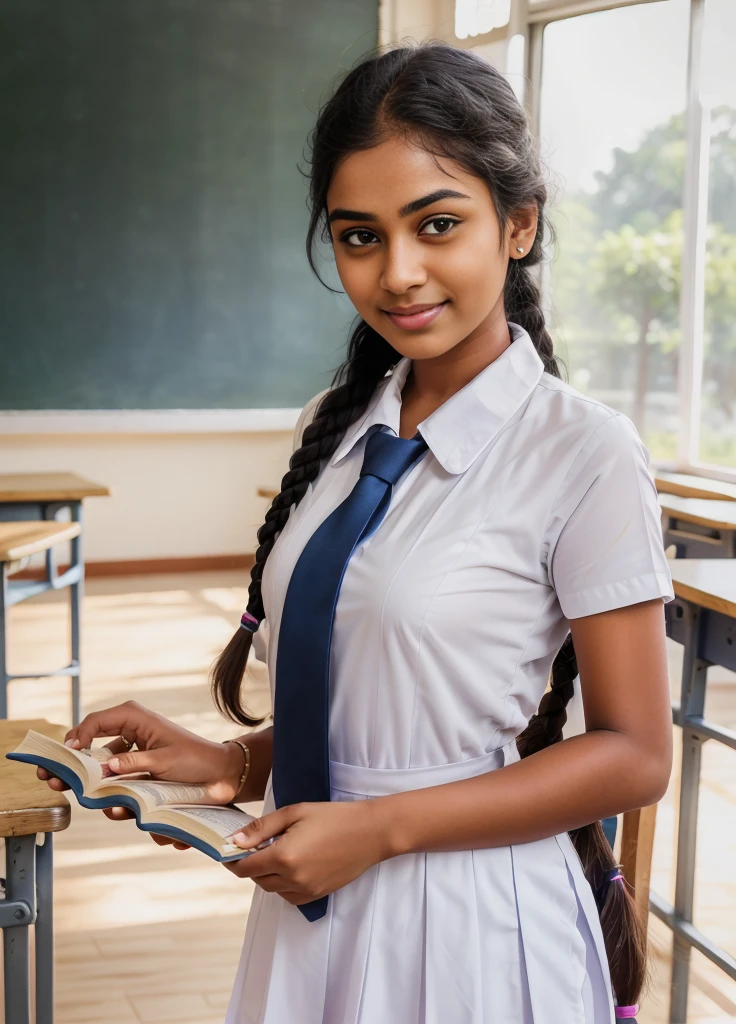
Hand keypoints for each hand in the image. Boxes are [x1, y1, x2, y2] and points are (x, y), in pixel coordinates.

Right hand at [36, 700, 244, 830]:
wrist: (219, 775)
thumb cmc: (195, 759)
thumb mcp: (163, 758)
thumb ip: (133, 763)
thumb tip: (104, 769)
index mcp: (134, 719)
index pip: (95, 722)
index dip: (77, 737)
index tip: (65, 754)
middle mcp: (128, 733)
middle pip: (89, 745)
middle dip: (69, 763)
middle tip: (50, 778)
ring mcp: (131, 755)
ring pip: (99, 768)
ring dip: (89, 784)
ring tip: (79, 794)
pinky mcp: (135, 773)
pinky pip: (115, 784)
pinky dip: (112, 796)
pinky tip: (116, 808)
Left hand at [223, 799, 387, 904]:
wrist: (370, 832)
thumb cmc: (334, 816)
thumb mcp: (296, 812)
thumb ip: (263, 827)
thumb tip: (236, 840)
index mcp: (284, 856)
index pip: (245, 867)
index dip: (233, 860)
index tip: (229, 850)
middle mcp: (292, 878)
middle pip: (257, 879)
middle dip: (251, 864)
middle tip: (256, 845)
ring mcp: (306, 890)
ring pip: (272, 889)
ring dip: (267, 874)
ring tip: (277, 851)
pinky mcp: (317, 895)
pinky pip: (289, 896)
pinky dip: (283, 884)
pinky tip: (292, 865)